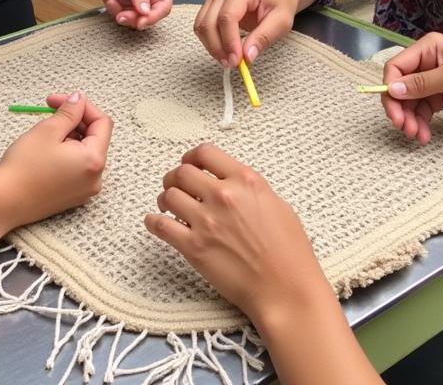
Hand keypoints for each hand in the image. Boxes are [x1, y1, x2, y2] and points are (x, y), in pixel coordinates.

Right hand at [0, 91, 111, 226]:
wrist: (3, 203)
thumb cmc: (24, 167)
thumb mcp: (48, 130)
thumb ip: (69, 112)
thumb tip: (79, 100)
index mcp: (94, 160)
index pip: (102, 122)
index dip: (82, 106)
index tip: (59, 100)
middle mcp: (96, 177)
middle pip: (95, 137)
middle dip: (75, 120)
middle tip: (50, 110)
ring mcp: (85, 189)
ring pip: (85, 151)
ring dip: (69, 135)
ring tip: (45, 133)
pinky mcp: (73, 196)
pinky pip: (77, 167)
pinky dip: (67, 153)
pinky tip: (46, 151)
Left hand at [83, 0, 172, 29]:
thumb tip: (145, 12)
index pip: (164, 7)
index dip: (154, 16)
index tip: (143, 20)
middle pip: (149, 17)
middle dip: (137, 20)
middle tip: (126, 17)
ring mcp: (134, 0)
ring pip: (135, 20)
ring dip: (125, 18)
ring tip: (117, 10)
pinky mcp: (120, 4)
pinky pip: (120, 16)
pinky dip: (115, 12)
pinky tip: (110, 1)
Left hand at [144, 144, 333, 327]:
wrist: (286, 289)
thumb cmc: (289, 251)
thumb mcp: (277, 204)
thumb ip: (250, 189)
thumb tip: (231, 183)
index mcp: (245, 180)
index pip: (205, 153)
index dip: (192, 157)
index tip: (189, 164)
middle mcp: (223, 195)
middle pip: (182, 172)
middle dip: (175, 177)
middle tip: (175, 186)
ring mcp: (206, 221)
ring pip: (169, 195)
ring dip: (165, 199)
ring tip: (168, 206)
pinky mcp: (194, 248)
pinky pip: (161, 226)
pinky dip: (153, 222)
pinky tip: (155, 222)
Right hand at [193, 0, 295, 67]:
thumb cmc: (279, 6)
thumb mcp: (281, 22)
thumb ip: (263, 38)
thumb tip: (246, 56)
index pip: (228, 16)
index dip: (229, 41)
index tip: (237, 61)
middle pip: (210, 22)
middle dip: (218, 47)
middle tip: (232, 64)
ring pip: (201, 26)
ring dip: (212, 47)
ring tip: (228, 59)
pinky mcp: (209, 5)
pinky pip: (201, 27)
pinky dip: (209, 42)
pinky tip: (223, 50)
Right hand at [382, 33, 442, 144]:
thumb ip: (421, 83)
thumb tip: (391, 89)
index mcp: (427, 49)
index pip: (396, 67)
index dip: (390, 88)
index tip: (394, 110)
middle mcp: (425, 63)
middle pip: (400, 87)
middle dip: (400, 108)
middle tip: (404, 129)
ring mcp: (433, 81)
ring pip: (410, 102)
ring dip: (410, 119)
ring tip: (417, 136)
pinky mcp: (441, 96)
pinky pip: (423, 110)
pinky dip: (421, 123)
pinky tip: (424, 135)